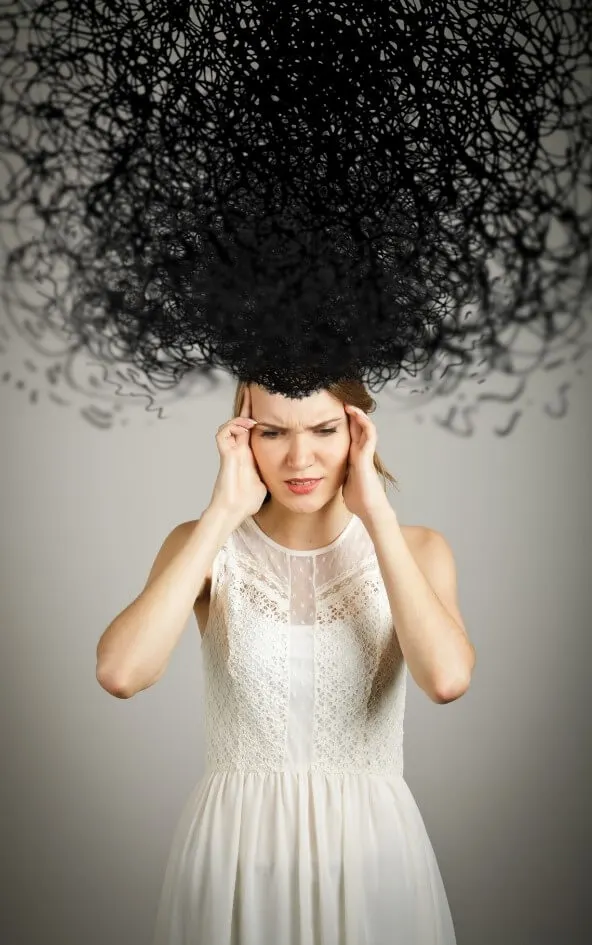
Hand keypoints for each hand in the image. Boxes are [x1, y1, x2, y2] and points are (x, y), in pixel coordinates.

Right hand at [209, 385, 267, 522]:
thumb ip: (277, 471)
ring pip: (231, 423)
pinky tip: (246, 428)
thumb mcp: (268, 480)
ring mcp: (231, 451)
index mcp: (250, 452)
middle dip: (247, 403)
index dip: (260, 412)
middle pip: (241, 419)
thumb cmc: (247, 500)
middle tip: (254, 387)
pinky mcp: (225, 456)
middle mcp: (239, 448)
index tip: (269, 398)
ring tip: (254, 419)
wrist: (234, 511)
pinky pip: (223, 433)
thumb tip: (294, 470)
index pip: (254, 427)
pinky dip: (233, 427)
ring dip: (241, 417)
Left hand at [342, 404, 389, 519]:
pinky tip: (356, 413)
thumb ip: (337, 473)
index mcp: (353, 457)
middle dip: (350, 414)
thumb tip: (323, 475)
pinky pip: (369, 434)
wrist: (369, 510)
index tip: (332, 412)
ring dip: (358, 414)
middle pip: (358, 427)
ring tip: (348, 403)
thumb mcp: (342, 481)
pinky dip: (364, 422)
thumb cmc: (358, 499)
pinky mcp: (367, 456)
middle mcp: (360, 452)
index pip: (350, 434)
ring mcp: (365, 453)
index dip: (344, 423)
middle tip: (340, 401)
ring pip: (365, 427)